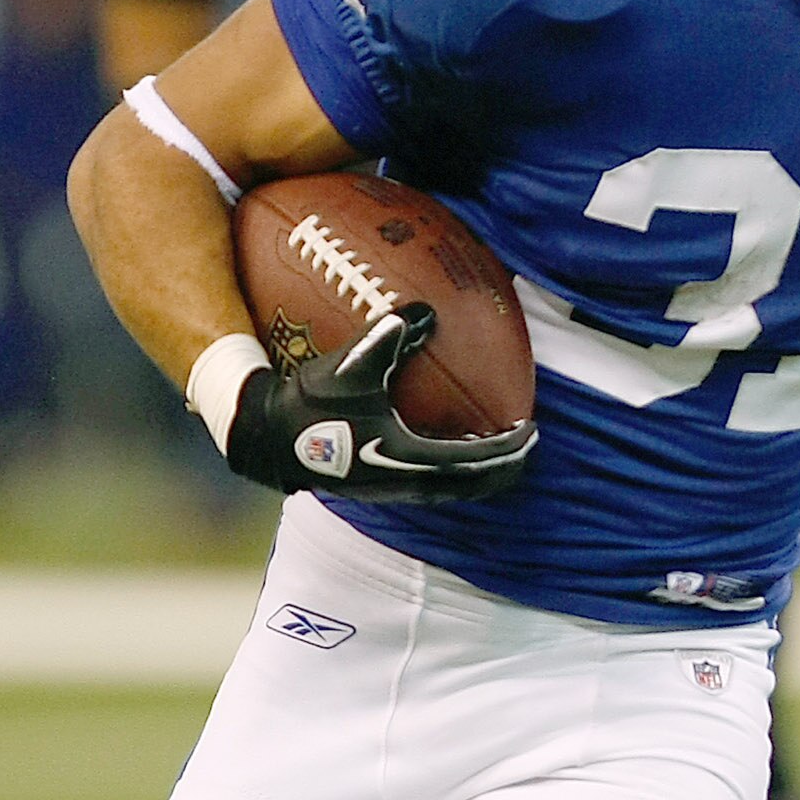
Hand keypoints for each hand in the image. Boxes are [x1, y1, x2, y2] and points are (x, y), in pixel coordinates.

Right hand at [224, 305, 534, 501]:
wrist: (266, 440)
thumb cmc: (310, 404)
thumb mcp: (352, 365)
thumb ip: (390, 335)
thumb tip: (425, 309)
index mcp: (410, 459)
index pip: (478, 461)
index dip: (511, 448)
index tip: (533, 430)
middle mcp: (409, 483)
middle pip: (478, 485)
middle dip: (508, 467)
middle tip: (530, 443)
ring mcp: (396, 490)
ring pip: (458, 490)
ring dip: (485, 473)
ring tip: (503, 449)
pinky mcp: (383, 489)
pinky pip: (438, 486)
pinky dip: (460, 472)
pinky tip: (458, 448)